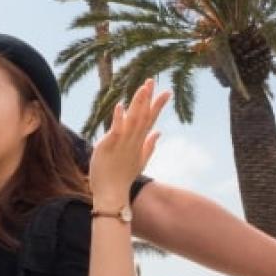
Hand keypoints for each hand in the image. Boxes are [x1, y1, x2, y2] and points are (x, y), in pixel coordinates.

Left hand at [89, 78, 170, 207]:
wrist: (111, 194)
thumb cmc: (122, 177)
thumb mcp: (140, 160)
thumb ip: (150, 145)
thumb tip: (159, 132)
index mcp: (139, 142)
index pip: (150, 120)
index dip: (158, 105)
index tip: (167, 91)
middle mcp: (133, 140)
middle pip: (143, 116)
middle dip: (148, 98)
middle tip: (152, 81)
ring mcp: (122, 143)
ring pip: (132, 120)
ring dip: (137, 104)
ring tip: (142, 88)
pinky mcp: (109, 146)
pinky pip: (115, 130)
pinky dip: (118, 118)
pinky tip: (120, 106)